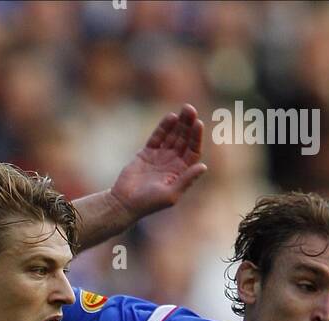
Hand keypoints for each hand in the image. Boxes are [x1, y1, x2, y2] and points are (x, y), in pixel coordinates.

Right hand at [110, 105, 206, 221]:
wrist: (124, 203)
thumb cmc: (148, 203)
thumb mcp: (170, 195)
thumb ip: (186, 180)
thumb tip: (204, 166)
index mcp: (180, 172)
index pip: (193, 151)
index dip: (196, 138)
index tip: (198, 124)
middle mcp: (172, 163)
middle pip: (184, 140)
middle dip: (188, 125)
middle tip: (191, 109)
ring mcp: (160, 156)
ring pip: (172, 135)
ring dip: (179, 123)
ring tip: (185, 109)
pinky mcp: (147, 152)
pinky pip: (157, 137)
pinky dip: (164, 127)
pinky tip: (171, 117)